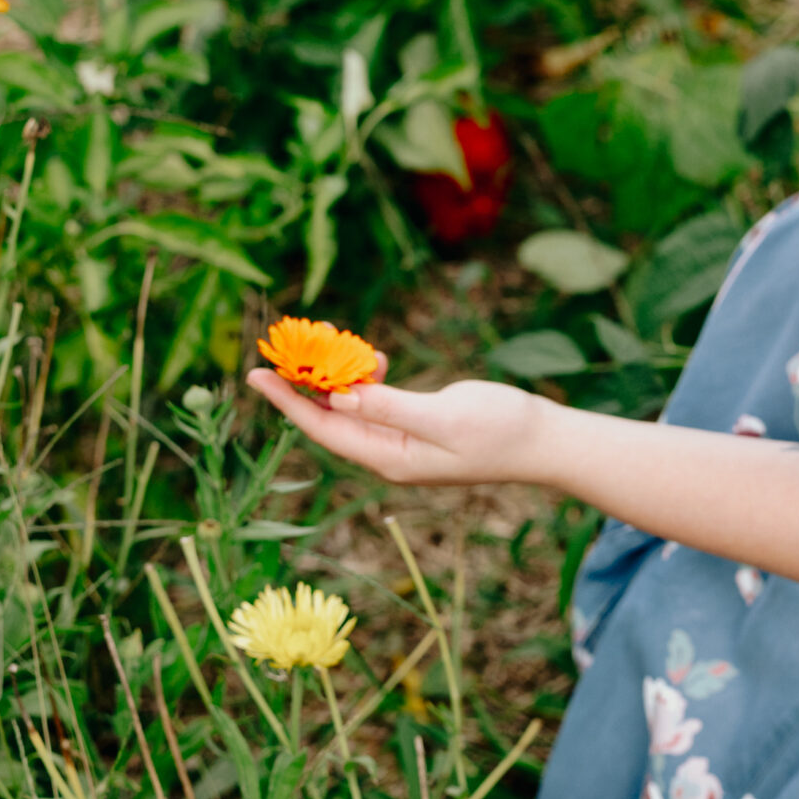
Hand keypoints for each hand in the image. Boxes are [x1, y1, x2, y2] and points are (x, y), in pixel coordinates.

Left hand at [247, 369, 547, 486]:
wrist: (544, 441)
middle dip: (302, 384)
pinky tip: (370, 358)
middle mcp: (388, 453)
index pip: (322, 429)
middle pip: (329, 419)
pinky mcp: (418, 427)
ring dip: (334, 376)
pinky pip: (375, 402)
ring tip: (321, 341)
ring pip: (351, 408)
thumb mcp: (442, 416)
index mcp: (388, 457)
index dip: (285, 401)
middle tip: (279, 346)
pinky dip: (365, 379)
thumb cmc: (500, 431)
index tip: (254, 375)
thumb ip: (390, 407)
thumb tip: (340, 399)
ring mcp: (402, 442)